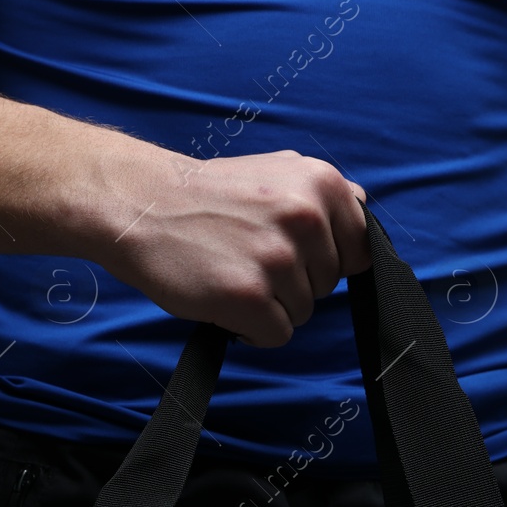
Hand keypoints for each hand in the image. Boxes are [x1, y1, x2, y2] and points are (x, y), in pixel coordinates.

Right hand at [101, 148, 369, 347]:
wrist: (141, 205)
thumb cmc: (208, 196)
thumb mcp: (275, 170)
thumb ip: (322, 194)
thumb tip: (364, 207)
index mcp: (321, 184)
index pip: (360, 250)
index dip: (325, 262)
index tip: (291, 254)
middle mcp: (306, 217)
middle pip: (329, 286)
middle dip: (292, 283)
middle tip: (246, 257)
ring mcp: (278, 258)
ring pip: (302, 313)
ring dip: (269, 306)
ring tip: (230, 273)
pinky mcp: (250, 296)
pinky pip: (277, 335)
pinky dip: (250, 329)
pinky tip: (223, 300)